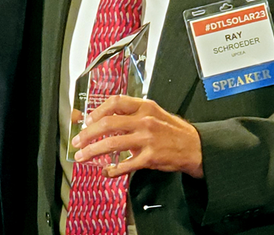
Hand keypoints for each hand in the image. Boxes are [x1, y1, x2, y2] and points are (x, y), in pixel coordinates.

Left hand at [71, 95, 203, 178]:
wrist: (195, 147)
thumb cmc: (173, 130)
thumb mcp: (154, 114)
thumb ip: (132, 115)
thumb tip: (107, 120)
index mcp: (145, 107)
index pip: (116, 102)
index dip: (98, 110)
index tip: (87, 119)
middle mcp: (144, 120)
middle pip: (108, 124)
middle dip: (88, 133)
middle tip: (78, 140)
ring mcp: (147, 139)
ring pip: (112, 143)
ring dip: (93, 151)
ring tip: (83, 156)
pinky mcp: (150, 157)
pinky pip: (125, 164)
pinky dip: (113, 169)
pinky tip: (107, 171)